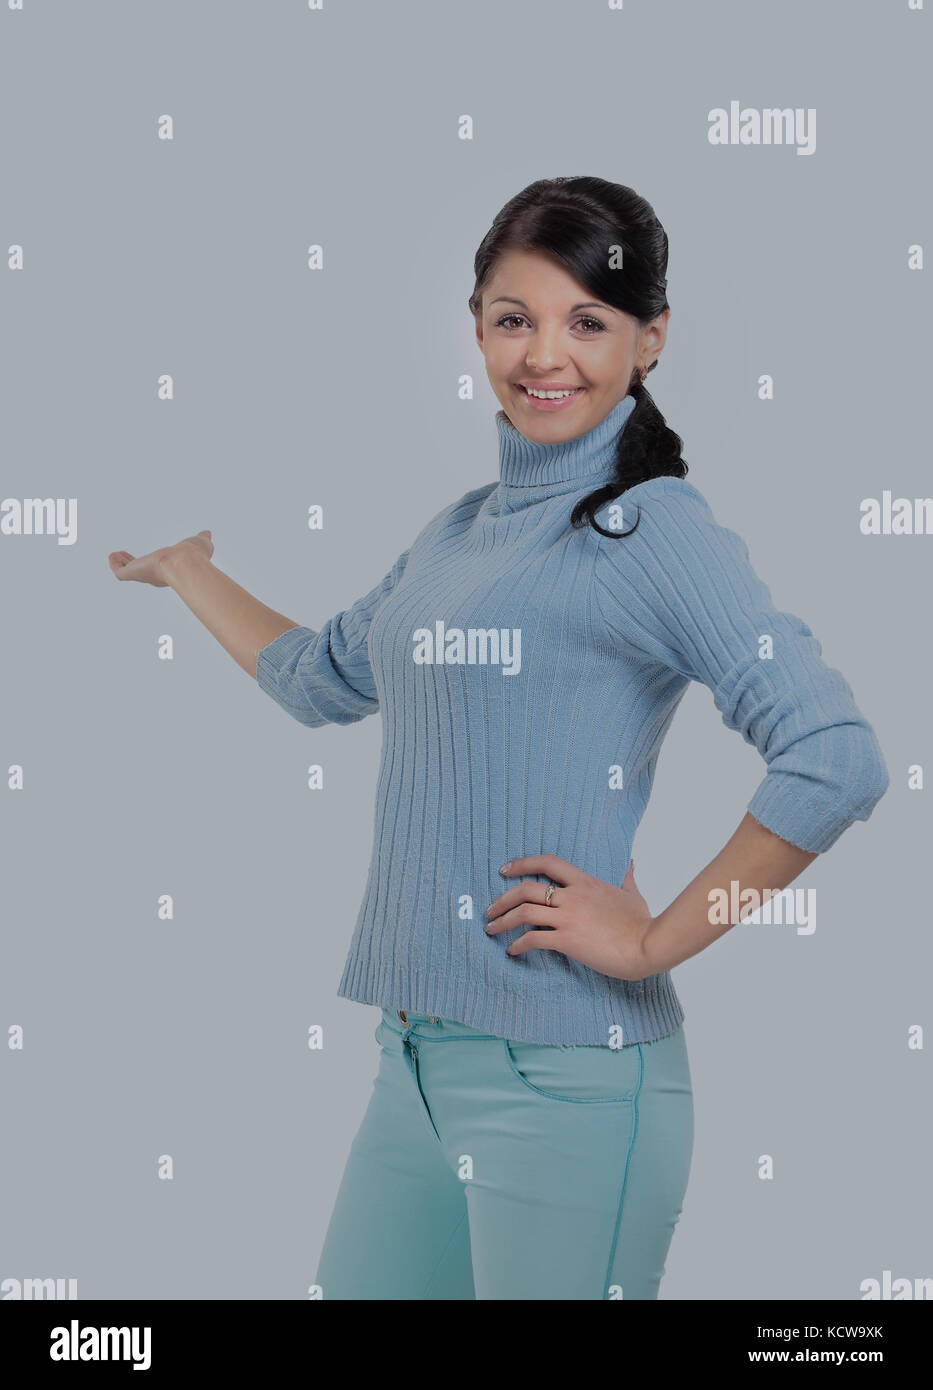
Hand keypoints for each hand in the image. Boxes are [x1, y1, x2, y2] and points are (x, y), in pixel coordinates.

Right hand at [108, 530, 214, 587]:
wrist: (184, 562)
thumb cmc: (194, 556)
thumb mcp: (200, 543)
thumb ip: (202, 539)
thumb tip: (206, 534)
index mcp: (170, 570)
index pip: (157, 568)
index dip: (150, 562)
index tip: (146, 557)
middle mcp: (156, 575)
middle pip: (140, 571)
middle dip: (132, 563)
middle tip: (124, 554)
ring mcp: (143, 575)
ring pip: (129, 572)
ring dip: (121, 563)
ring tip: (116, 554)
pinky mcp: (133, 573)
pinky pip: (120, 573)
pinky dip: (114, 565)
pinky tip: (113, 555)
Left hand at [484, 854, 655, 980]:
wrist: (648, 944)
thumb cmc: (642, 923)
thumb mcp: (632, 894)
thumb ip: (626, 877)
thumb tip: (629, 863)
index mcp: (585, 882)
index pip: (548, 863)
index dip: (522, 863)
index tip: (505, 869)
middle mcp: (572, 896)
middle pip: (526, 888)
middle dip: (503, 898)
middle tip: (491, 908)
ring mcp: (569, 918)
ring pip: (524, 912)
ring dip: (503, 921)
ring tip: (491, 929)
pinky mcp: (568, 940)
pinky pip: (534, 939)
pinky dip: (518, 944)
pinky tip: (512, 951)